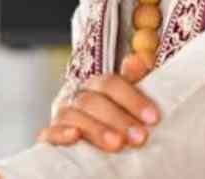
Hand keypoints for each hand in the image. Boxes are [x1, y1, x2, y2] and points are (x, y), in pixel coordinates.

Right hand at [36, 54, 159, 151]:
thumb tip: (139, 60)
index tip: (154, 118)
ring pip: (75, 116)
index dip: (133, 99)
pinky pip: (50, 132)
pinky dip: (61, 133)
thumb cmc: (113, 119)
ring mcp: (62, 115)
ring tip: (117, 144)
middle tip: (140, 137)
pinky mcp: (50, 135)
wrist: (89, 140)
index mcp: (96, 85)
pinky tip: (75, 136)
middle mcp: (77, 96)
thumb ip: (132, 82)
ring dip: (96, 129)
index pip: (111, 84)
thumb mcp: (126, 101)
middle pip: (94, 101)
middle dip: (118, 119)